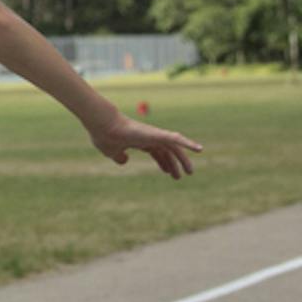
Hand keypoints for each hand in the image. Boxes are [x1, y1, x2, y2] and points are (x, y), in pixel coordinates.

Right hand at [88, 111, 202, 179]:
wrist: (103, 126)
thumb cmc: (105, 137)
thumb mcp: (112, 152)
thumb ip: (119, 157)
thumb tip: (124, 161)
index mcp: (140, 141)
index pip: (157, 152)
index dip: (163, 163)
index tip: (168, 173)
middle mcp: (150, 137)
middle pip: (168, 151)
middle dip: (175, 163)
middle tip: (184, 175)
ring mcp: (154, 135)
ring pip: (174, 148)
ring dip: (184, 160)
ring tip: (190, 172)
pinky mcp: (157, 134)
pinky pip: (176, 139)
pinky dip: (188, 143)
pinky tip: (199, 149)